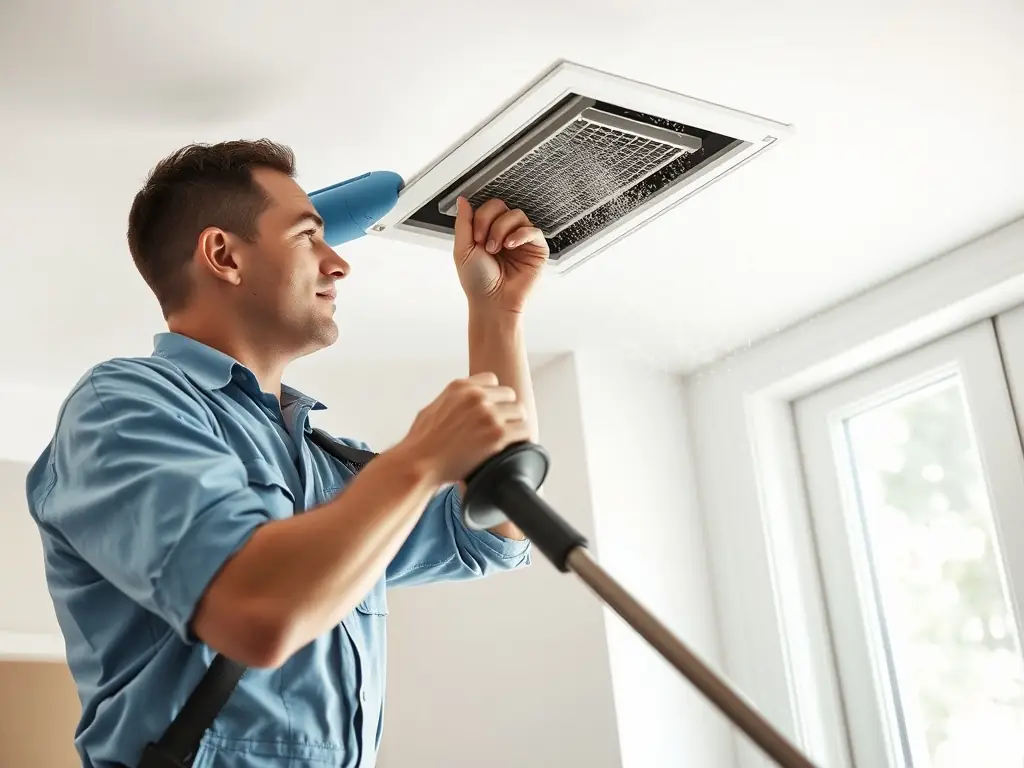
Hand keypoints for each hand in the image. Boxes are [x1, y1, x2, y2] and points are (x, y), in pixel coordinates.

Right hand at [400, 372, 530, 484]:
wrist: (418, 464)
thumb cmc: (421, 442)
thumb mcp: (433, 409)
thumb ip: (452, 401)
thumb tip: (461, 405)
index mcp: (461, 387)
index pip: (492, 380)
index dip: (493, 397)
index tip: (490, 411)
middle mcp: (477, 396)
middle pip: (509, 395)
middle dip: (506, 410)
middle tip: (500, 428)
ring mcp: (489, 414)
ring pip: (519, 412)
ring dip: (515, 425)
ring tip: (508, 439)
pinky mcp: (498, 434)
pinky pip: (525, 430)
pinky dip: (523, 439)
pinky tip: (516, 447)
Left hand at [453, 197, 548, 313]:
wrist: (492, 302)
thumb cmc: (477, 281)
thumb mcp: (462, 249)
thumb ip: (463, 222)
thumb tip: (462, 200)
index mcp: (489, 231)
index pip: (489, 208)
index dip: (481, 217)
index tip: (475, 238)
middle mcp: (506, 234)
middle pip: (502, 207)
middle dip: (490, 222)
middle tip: (484, 243)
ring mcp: (522, 241)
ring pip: (517, 215)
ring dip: (502, 230)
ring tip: (496, 249)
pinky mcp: (537, 250)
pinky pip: (534, 230)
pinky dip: (521, 234)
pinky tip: (510, 245)